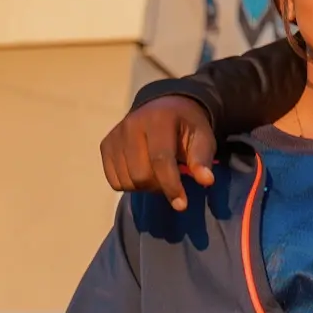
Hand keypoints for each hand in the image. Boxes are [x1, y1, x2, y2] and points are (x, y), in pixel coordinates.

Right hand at [99, 97, 217, 210]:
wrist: (164, 107)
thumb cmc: (186, 126)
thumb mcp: (203, 137)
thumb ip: (202, 158)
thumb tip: (206, 181)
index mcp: (159, 120)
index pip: (160, 159)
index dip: (171, 185)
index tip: (182, 205)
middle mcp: (131, 125)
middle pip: (140, 174)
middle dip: (159, 186)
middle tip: (172, 180)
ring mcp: (115, 135)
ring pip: (125, 180)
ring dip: (144, 187)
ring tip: (158, 174)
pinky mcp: (105, 144)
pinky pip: (113, 180)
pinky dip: (129, 184)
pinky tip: (142, 172)